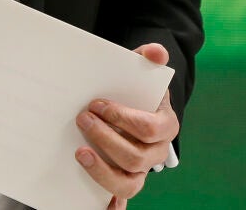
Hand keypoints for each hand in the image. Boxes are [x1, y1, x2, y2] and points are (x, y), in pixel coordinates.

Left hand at [75, 43, 179, 208]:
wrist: (130, 107)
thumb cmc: (134, 90)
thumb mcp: (140, 72)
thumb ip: (148, 59)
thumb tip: (157, 52)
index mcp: (165, 125)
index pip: (148, 128)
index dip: (123, 118)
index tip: (97, 105)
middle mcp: (156, 152)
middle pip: (135, 156)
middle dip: (106, 139)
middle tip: (82, 119)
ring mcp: (141, 170)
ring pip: (128, 182)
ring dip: (102, 169)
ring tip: (80, 152)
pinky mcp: (125, 181)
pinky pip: (121, 199)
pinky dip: (112, 204)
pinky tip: (99, 200)